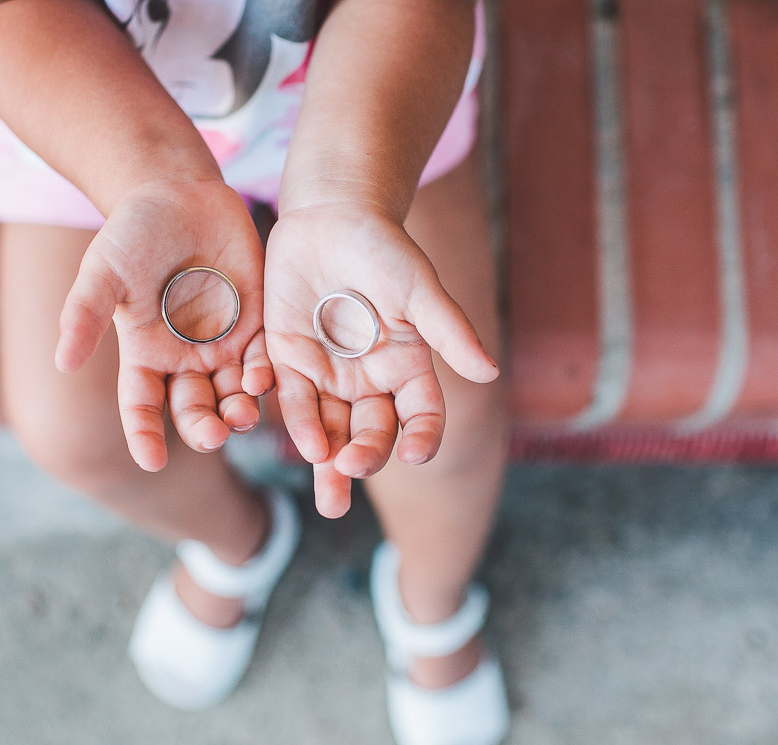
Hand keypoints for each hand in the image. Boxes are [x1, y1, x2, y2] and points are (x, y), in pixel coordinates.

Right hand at [55, 179, 272, 471]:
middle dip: (203, 427)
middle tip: (212, 435)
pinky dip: (264, 375)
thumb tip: (62, 361)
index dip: (145, 436)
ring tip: (242, 416)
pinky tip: (262, 381)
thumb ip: (84, 314)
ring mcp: (223, 346)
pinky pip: (263, 361)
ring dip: (238, 410)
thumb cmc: (132, 231)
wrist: (179, 194)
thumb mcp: (103, 270)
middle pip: (194, 409)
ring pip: (232, 395)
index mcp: (144, 357)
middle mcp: (184, 361)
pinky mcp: (256, 325)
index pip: (142, 408)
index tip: (151, 460)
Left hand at [264, 201, 498, 517]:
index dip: (420, 437)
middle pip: (370, 433)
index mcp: (406, 368)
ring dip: (328, 462)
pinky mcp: (288, 360)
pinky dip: (297, 421)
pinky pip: (291, 398)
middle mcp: (368, 380)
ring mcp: (327, 374)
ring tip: (330, 496)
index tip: (414, 454)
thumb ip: (449, 331)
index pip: (420, 415)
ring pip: (329, 429)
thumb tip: (489, 372)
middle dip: (363, 458)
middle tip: (353, 474)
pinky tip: (304, 445)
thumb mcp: (419, 289)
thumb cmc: (384, 248)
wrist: (330, 215)